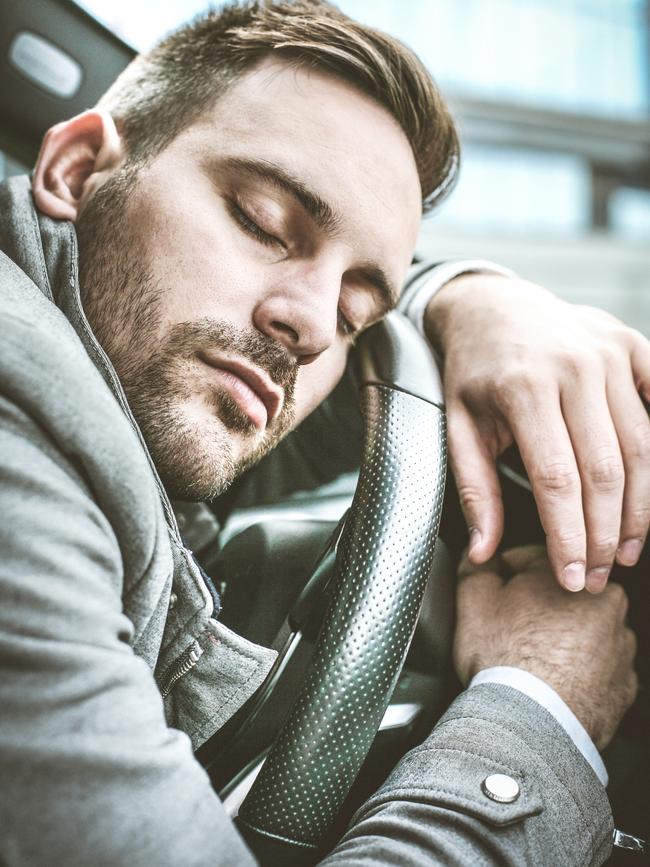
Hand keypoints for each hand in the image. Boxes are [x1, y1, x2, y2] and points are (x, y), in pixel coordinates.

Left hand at [425, 273, 649, 592]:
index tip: (572, 578)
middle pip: (605, 470)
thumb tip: (483, 552)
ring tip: (628, 550)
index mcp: (524, 387)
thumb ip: (474, 489)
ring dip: (640, 508)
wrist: (493, 306)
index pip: (557, 479)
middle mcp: (574, 367)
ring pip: (643, 446)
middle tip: (600, 575)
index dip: (569, 536)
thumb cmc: (473, 370)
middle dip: (606, 533)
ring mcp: (610, 353)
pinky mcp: (632, 345)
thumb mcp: (458, 425)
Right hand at [453, 545, 637, 749]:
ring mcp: (620, 650)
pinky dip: (573, 674)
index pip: (529, 560)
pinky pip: (592, 671)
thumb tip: (479, 556)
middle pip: (557, 597)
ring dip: (556, 641)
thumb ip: (476, 564)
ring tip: (526, 662)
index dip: (501, 578)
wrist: (532, 726)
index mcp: (576, 574)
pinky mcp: (622, 688)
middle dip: (533, 609)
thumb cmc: (506, 660)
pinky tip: (547, 684)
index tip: (490, 599)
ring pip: (577, 634)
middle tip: (506, 633)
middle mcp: (610, 606)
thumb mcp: (473, 598)